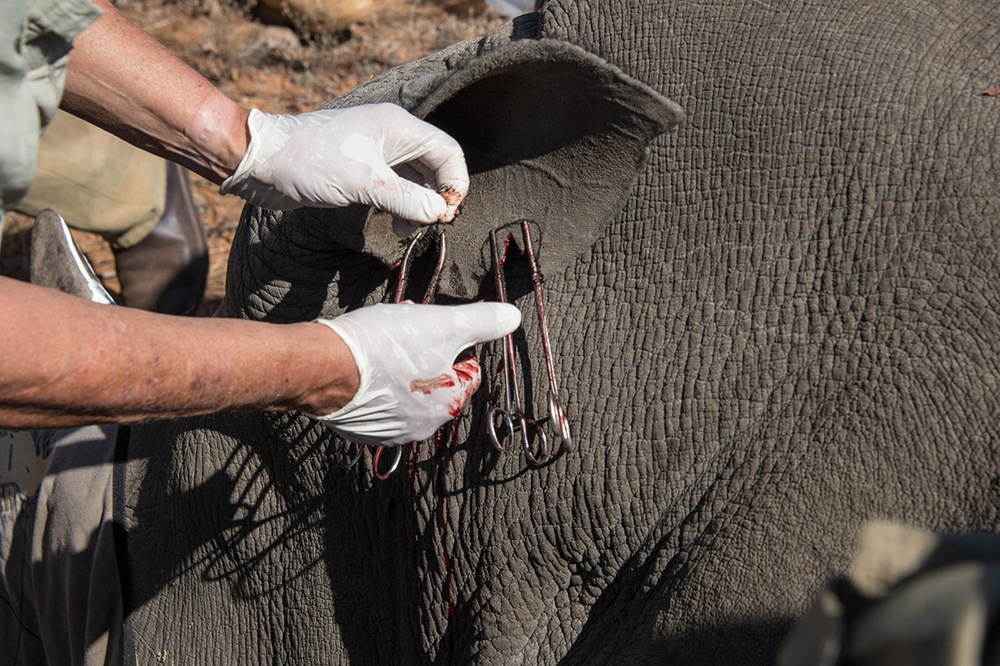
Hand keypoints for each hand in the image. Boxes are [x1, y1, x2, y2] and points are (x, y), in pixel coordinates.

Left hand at [219, 104, 467, 227]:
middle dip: (436, 197)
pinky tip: (394, 223)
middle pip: (435, 166)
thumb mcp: (363, 183)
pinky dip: (401, 206)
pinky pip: (395, 187)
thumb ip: (406, 199)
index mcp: (398, 127)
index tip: (444, 213)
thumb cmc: (310, 161)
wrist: (262, 162)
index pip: (448, 152)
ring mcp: (376, 152)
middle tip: (428, 225)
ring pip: (416, 180)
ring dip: (418, 206)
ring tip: (406, 229)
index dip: (454, 183)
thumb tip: (438, 213)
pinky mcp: (360, 169)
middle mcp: (391, 136)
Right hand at [310, 302, 520, 445]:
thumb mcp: (442, 324)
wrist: (323, 367)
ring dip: (400, 370)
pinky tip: (362, 367)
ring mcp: (390, 433)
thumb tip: (512, 317)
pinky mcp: (361, 431)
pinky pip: (379, 405)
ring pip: (407, 392)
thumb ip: (481, 321)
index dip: (450, 342)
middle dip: (424, 355)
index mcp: (449, 404)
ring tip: (379, 347)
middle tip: (402, 335)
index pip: (467, 369)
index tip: (429, 329)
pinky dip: (375, 387)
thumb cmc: (383, 346)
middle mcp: (423, 427)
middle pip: (436, 380)